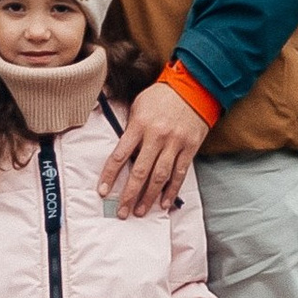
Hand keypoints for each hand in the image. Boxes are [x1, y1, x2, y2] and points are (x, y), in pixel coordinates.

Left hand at [101, 80, 208, 216]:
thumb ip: (130, 128)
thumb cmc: (162, 96)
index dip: (110, 175)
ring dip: (149, 197)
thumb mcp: (139, 105)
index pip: (120, 155)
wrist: (194, 86)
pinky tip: (164, 203)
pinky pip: (179, 173)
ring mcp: (175, 144)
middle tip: (121, 211)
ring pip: (160, 176)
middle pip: (140, 171)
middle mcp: (157, 136)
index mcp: (140, 125)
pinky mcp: (189, 148)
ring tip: (140, 211)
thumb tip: (121, 151)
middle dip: (129, 194)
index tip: (103, 191)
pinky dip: (172, 190)